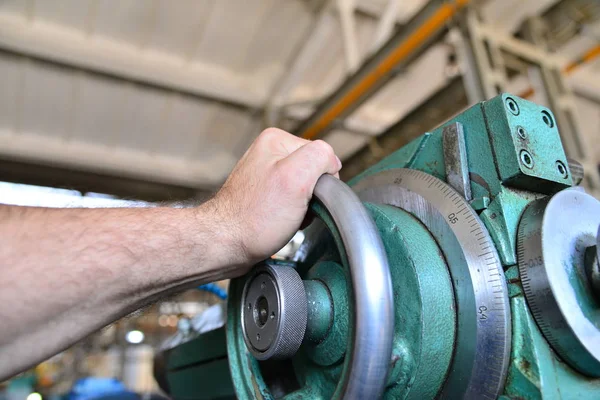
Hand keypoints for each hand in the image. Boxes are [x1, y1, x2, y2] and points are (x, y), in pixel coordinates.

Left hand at [207, 128, 341, 266]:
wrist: (225, 245)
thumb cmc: (253, 218)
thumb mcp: (295, 178)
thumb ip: (320, 157)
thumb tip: (331, 164)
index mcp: (277, 140)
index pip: (322, 155)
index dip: (322, 181)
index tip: (306, 196)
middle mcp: (269, 153)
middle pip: (314, 171)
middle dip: (313, 195)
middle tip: (296, 209)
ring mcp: (265, 174)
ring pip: (306, 189)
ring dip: (304, 207)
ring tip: (287, 217)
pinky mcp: (263, 195)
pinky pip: (294, 201)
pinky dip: (294, 214)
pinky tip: (281, 221)